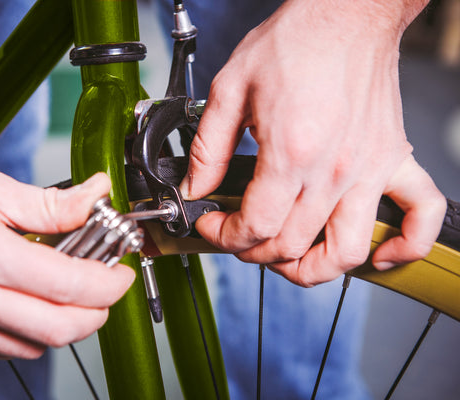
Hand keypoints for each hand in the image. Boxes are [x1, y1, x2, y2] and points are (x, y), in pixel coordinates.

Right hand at [0, 131, 134, 358]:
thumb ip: (52, 203)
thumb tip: (95, 196)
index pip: (68, 286)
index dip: (109, 284)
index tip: (121, 273)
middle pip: (56, 330)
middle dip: (96, 314)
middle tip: (107, 289)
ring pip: (30, 347)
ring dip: (64, 326)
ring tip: (73, 294)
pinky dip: (29, 334)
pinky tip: (34, 305)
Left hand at [180, 0, 445, 285]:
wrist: (344, 14)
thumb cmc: (293, 44)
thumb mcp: (230, 91)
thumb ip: (207, 149)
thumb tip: (195, 189)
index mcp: (290, 153)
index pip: (255, 225)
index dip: (224, 236)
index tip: (212, 225)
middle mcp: (332, 170)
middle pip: (290, 244)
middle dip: (252, 251)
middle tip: (238, 236)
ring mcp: (368, 169)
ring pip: (347, 250)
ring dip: (312, 269)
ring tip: (288, 260)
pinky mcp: (394, 161)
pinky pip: (421, 214)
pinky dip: (405, 246)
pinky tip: (380, 255)